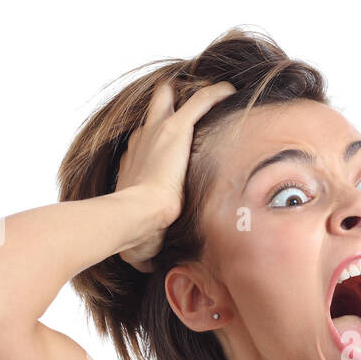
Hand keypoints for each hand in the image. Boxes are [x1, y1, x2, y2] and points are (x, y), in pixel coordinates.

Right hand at [115, 80, 236, 271]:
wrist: (134, 217)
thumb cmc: (133, 232)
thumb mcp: (140, 238)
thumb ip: (144, 245)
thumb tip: (146, 268)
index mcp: (131, 164)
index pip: (144, 146)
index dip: (157, 143)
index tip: (169, 145)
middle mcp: (140, 143)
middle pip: (152, 113)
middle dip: (166, 105)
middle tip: (184, 103)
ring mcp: (155, 133)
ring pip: (172, 100)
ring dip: (192, 95)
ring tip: (212, 91)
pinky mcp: (173, 129)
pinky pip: (198, 102)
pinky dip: (213, 95)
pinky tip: (229, 91)